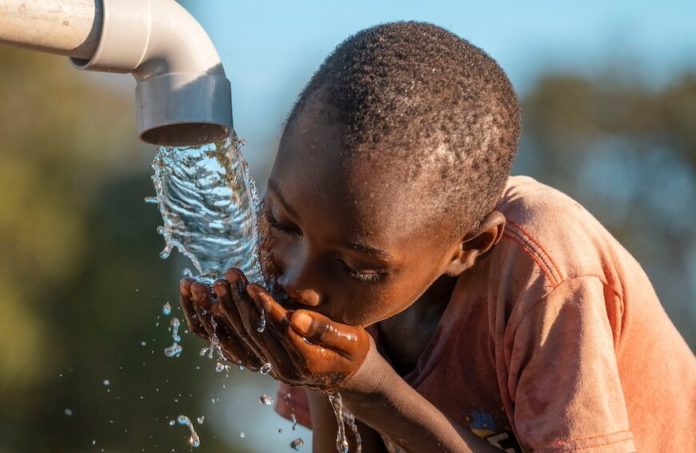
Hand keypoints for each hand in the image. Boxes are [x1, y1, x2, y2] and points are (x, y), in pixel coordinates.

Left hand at [186, 268, 372, 390]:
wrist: (346, 375)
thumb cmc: (353, 350)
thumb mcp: (352, 338)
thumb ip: (325, 329)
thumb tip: (296, 317)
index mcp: (306, 361)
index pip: (279, 331)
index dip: (265, 307)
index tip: (251, 285)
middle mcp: (283, 368)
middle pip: (255, 334)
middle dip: (239, 304)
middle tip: (227, 278)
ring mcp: (269, 367)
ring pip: (240, 339)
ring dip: (224, 312)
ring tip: (214, 285)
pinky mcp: (261, 362)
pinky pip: (233, 346)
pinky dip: (219, 326)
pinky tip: (208, 305)